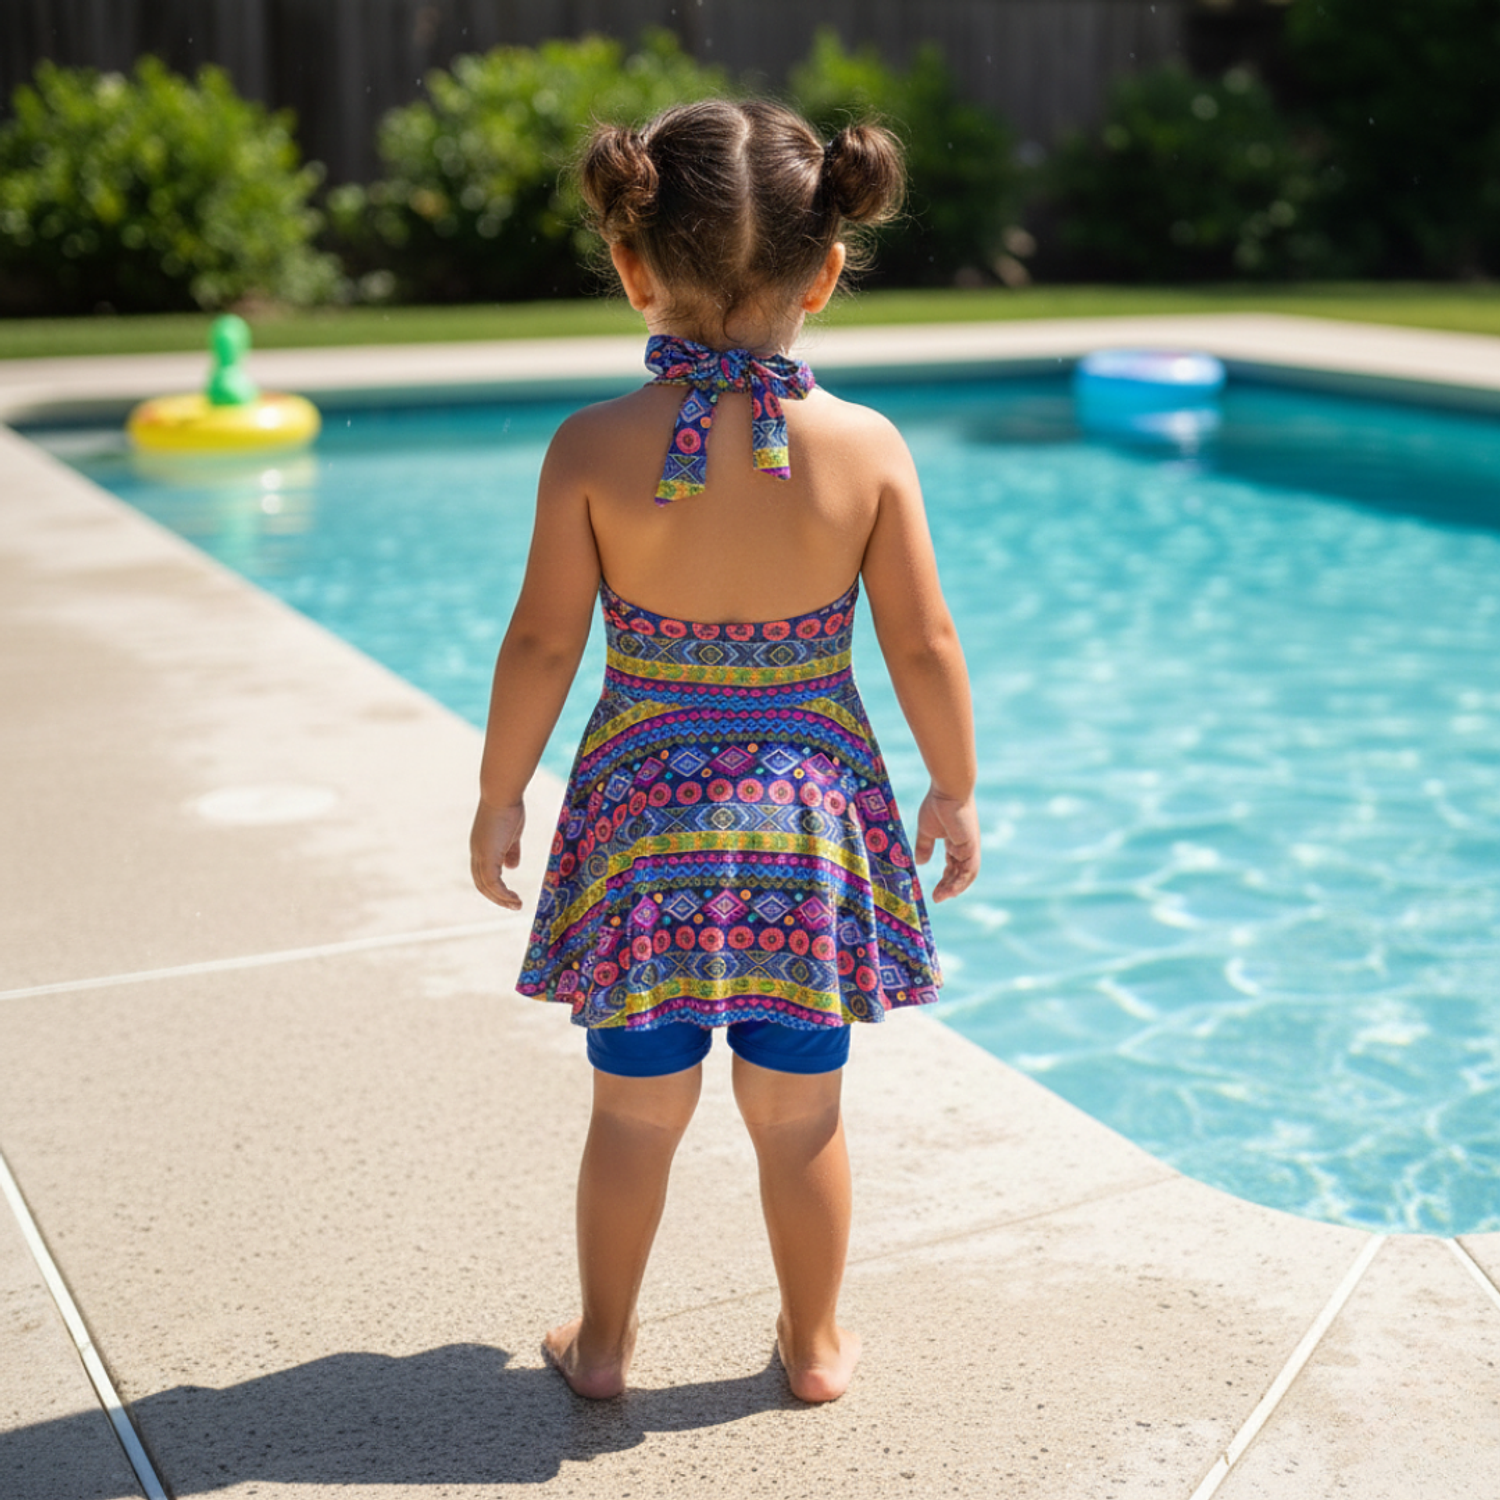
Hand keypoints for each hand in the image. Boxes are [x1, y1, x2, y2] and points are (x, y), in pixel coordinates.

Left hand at [470, 798, 525, 910]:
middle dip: (497, 897)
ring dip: (501, 899)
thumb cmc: (508, 807)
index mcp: (481, 846)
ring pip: (486, 886)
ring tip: (517, 906)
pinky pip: (493, 883)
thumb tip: (512, 867)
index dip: (494, 886)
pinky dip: (503, 894)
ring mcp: (481, 854)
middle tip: (514, 905)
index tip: (509, 894)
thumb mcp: (512, 833)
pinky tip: (514, 898)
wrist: (502, 794)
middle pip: (481, 883)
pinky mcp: (488, 856)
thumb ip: (511, 851)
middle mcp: (477, 852)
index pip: (483, 873)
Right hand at [913, 787, 979, 901]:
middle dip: (948, 886)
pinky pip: (969, 871)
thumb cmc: (937, 805)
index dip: (945, 879)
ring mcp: (970, 848)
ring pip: (965, 875)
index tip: (935, 891)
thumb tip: (920, 863)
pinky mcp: (972, 848)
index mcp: (955, 842)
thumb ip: (924, 847)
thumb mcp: (927, 831)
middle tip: (936, 898)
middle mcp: (965, 847)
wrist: (948, 791)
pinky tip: (950, 891)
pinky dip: (961, 883)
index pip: (952, 865)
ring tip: (940, 897)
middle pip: (958, 873)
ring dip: (954, 888)